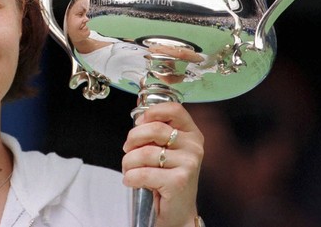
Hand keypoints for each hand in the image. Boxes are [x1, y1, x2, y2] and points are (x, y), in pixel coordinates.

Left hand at [122, 102, 203, 226]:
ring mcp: (189, 164)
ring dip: (128, 162)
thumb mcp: (167, 150)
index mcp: (192, 134)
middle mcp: (194, 147)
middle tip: (127, 150)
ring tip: (129, 169)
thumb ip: (156, 133)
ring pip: (145, 153)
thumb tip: (139, 120)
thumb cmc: (167, 177)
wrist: (178, 211)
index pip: (174, 109)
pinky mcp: (179, 182)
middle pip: (154, 129)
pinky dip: (130, 177)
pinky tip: (132, 181)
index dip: (152, 112)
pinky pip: (143, 173)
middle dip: (132, 139)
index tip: (138, 123)